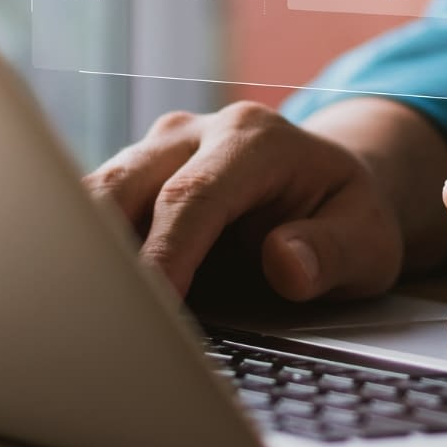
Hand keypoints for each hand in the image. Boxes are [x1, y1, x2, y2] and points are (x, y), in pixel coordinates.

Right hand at [83, 101, 403, 301]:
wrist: (330, 186)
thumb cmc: (348, 216)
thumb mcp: (368, 239)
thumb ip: (332, 250)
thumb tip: (286, 264)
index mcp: (256, 139)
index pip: (194, 196)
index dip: (167, 252)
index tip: (152, 305)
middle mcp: (198, 133)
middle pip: (126, 186)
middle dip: (102, 249)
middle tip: (92, 313)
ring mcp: (160, 151)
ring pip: (98, 196)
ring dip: (83, 250)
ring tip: (79, 308)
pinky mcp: (138, 177)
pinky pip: (97, 213)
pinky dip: (87, 252)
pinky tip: (84, 295)